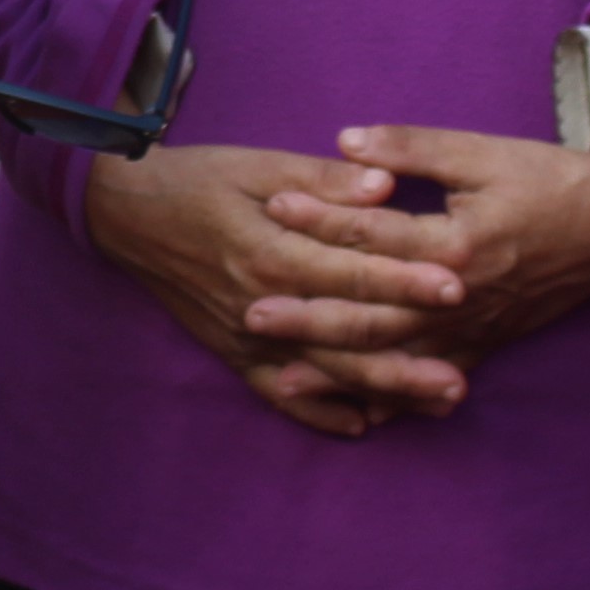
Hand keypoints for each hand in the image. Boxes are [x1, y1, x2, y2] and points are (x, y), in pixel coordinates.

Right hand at [80, 143, 471, 437]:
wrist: (128, 216)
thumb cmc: (199, 180)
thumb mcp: (260, 164)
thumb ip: (324, 179)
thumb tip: (385, 184)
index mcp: (272, 250)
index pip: (350, 271)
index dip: (404, 279)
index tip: (457, 285)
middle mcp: (262, 303)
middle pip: (345, 338)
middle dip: (406, 360)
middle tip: (460, 380)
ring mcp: (246, 335)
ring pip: (322, 372)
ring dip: (381, 391)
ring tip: (435, 403)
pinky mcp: (231, 351)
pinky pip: (277, 393)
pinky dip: (317, 411)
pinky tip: (360, 425)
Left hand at [236, 123, 589, 377]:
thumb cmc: (547, 182)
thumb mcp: (481, 152)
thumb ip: (411, 147)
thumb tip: (345, 142)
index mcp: (454, 242)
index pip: (372, 232)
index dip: (320, 217)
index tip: (272, 206)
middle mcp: (458, 297)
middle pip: (371, 312)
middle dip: (308, 316)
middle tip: (250, 312)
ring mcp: (471, 329)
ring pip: (394, 358)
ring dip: (338, 370)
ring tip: (282, 378)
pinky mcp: (485, 346)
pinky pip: (431, 382)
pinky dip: (395, 402)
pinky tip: (356, 417)